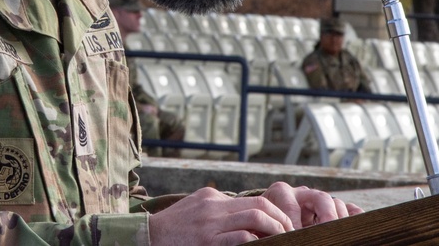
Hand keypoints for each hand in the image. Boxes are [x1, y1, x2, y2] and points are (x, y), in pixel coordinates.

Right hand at [147, 186, 293, 245]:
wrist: (148, 237)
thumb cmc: (172, 228)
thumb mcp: (194, 208)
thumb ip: (216, 210)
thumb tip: (243, 216)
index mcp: (212, 197)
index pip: (252, 199)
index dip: (273, 212)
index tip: (284, 225)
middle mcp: (213, 206)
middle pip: (259, 205)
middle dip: (280, 219)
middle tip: (291, 233)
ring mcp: (211, 223)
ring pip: (255, 217)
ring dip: (274, 229)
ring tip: (282, 240)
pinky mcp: (208, 241)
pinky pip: (241, 237)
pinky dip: (256, 241)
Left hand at [260, 181, 362, 227]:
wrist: (268, 218)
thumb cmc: (264, 224)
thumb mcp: (264, 225)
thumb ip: (271, 230)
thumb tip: (281, 237)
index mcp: (281, 193)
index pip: (291, 205)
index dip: (294, 224)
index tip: (294, 236)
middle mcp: (302, 193)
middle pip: (321, 198)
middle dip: (327, 216)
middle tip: (327, 233)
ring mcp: (319, 199)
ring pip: (336, 203)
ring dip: (340, 220)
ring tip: (338, 235)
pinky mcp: (331, 208)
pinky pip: (348, 208)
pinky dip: (354, 216)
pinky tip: (355, 226)